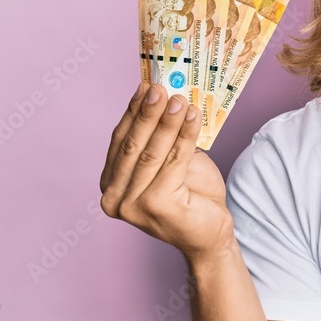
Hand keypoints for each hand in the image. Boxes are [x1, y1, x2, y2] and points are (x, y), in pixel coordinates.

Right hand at [99, 82, 234, 262]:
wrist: (210, 234)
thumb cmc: (191, 197)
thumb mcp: (170, 162)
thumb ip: (160, 139)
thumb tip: (163, 97)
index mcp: (110, 186)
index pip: (120, 141)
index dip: (133, 112)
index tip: (146, 85)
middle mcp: (113, 198)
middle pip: (133, 145)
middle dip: (149, 112)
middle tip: (162, 88)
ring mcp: (132, 205)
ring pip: (152, 152)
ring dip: (168, 121)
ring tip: (180, 99)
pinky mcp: (156, 206)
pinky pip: (173, 161)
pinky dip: (184, 135)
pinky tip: (193, 117)